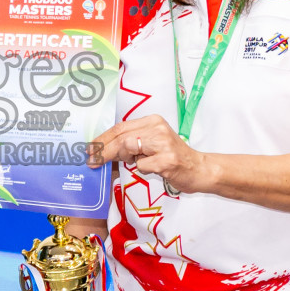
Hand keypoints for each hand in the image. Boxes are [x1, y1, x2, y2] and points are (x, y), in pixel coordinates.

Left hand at [89, 115, 212, 193]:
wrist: (199, 169)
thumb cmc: (172, 158)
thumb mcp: (151, 144)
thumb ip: (131, 144)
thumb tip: (102, 151)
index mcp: (152, 121)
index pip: (120, 127)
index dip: (102, 139)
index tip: (90, 149)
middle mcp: (157, 128)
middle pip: (120, 137)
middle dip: (102, 150)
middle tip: (92, 161)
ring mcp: (163, 144)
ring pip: (127, 148)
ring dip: (124, 158)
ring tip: (134, 162)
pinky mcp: (167, 160)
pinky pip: (141, 165)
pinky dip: (142, 169)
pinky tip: (154, 169)